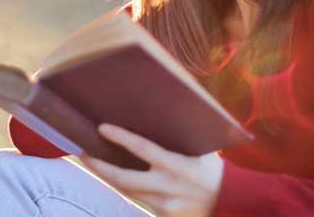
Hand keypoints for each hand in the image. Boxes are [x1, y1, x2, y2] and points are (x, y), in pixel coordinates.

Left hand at [79, 124, 223, 216]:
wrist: (230, 202)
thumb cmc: (213, 170)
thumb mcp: (202, 149)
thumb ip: (181, 135)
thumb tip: (167, 107)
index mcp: (178, 165)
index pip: (143, 149)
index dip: (121, 138)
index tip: (102, 128)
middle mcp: (168, 186)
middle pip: (124, 178)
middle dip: (100, 167)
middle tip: (83, 153)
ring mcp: (165, 204)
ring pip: (127, 191)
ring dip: (108, 177)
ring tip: (93, 163)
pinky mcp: (164, 216)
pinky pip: (139, 201)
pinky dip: (126, 189)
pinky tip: (114, 178)